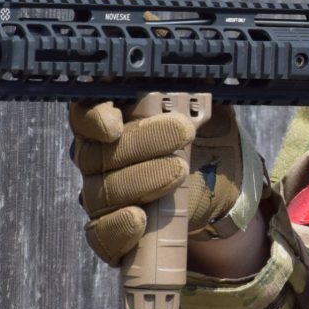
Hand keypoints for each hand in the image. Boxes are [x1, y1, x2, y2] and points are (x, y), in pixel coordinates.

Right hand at [69, 97, 250, 266]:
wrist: (222, 184)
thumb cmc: (209, 136)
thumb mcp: (211, 107)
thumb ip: (200, 89)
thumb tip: (204, 73)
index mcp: (114, 119)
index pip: (86, 114)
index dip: (94, 118)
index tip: (114, 124)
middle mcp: (100, 156)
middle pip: (96, 153)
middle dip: (141, 143)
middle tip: (183, 132)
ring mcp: (102, 194)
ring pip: (100, 192)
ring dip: (140, 181)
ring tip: (179, 171)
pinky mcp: (114, 229)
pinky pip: (100, 234)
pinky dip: (117, 229)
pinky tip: (139, 220)